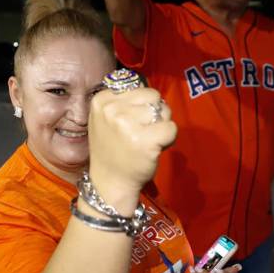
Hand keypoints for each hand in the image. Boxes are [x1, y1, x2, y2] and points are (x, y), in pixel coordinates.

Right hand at [87, 87, 175, 213]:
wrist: (109, 183)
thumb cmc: (112, 151)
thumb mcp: (106, 119)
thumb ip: (124, 103)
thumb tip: (154, 96)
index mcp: (102, 100)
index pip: (139, 89)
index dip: (143, 106)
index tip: (132, 124)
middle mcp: (112, 109)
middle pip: (153, 96)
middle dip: (155, 113)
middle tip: (144, 132)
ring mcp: (127, 124)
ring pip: (164, 111)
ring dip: (162, 125)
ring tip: (147, 141)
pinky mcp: (145, 140)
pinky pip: (171, 128)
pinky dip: (169, 139)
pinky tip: (154, 149)